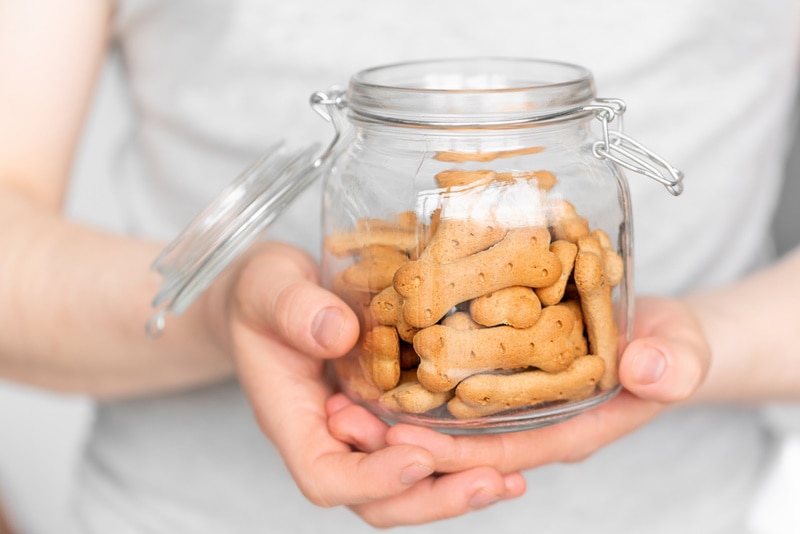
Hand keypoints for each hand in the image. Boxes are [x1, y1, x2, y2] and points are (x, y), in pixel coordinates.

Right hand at [220, 241, 523, 527]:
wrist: (275, 296)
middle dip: (439, 495)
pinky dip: (475, 451)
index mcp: (295, 419)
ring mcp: (369, 430)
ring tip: (518, 472)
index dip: (371, 479)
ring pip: (417, 482)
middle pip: (384, 498)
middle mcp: (336, 437)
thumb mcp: (267, 288)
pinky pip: (433, 447)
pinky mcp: (395, 411)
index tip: (415, 457)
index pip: (325, 475)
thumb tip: (338, 331)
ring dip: (468, 481)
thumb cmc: (263, 295)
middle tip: (493, 478)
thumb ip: (293, 309)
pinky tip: (517, 448)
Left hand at [328, 295, 709, 489]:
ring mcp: (510, 402)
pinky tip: (376, 360)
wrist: (659, 329)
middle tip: (349, 420)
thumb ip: (673, 364)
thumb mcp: (683, 348)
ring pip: (444, 421)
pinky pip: (450, 387)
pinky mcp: (498, 373)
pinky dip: (414, 381)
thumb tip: (647, 368)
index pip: (500, 454)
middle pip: (458, 446)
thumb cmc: (673, 345)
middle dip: (403, 443)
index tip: (402, 441)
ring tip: (344, 399)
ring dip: (395, 415)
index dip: (452, 455)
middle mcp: (528, 425)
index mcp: (566, 433)